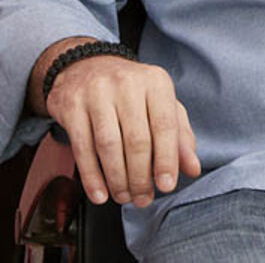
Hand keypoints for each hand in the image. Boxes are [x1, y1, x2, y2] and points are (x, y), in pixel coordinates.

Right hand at [34, 41, 200, 206]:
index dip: (166, 160)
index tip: (166, 185)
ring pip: (109, 146)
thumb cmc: (129, 91)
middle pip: (137, 140)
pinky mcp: (72, 105)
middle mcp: (127, 83)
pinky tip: (100, 193)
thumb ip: (179, 135)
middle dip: (141, 177)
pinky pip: (82, 147)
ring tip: (124, 196)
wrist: (84, 67)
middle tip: (142, 198)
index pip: (165, 125)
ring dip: (118, 179)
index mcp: (155, 81)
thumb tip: (192, 168)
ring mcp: (96, 92)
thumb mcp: (160, 104)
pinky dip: (92, 176)